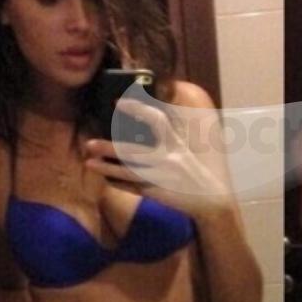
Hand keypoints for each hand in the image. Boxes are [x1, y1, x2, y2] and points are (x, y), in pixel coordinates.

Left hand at [84, 98, 232, 220]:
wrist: (212, 199)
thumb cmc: (194, 170)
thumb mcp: (184, 149)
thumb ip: (168, 134)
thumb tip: (151, 114)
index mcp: (176, 144)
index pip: (157, 121)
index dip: (138, 109)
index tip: (118, 102)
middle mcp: (168, 159)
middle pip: (134, 152)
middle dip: (110, 148)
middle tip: (89, 144)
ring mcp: (162, 177)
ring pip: (130, 172)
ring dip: (108, 167)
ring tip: (89, 162)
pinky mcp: (159, 193)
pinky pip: (134, 188)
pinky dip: (118, 183)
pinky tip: (105, 178)